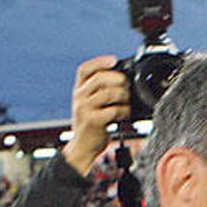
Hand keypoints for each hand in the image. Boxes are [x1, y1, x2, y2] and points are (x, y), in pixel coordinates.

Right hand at [62, 56, 130, 175]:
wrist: (83, 147)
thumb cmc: (93, 124)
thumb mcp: (91, 104)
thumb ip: (100, 90)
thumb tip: (124, 78)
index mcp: (79, 89)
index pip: (84, 69)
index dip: (99, 61)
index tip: (114, 60)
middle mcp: (79, 97)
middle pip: (100, 78)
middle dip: (119, 79)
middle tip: (127, 86)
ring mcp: (84, 109)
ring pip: (108, 93)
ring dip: (124, 95)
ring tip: (127, 102)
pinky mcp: (92, 121)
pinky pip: (113, 110)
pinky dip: (124, 111)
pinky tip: (125, 114)